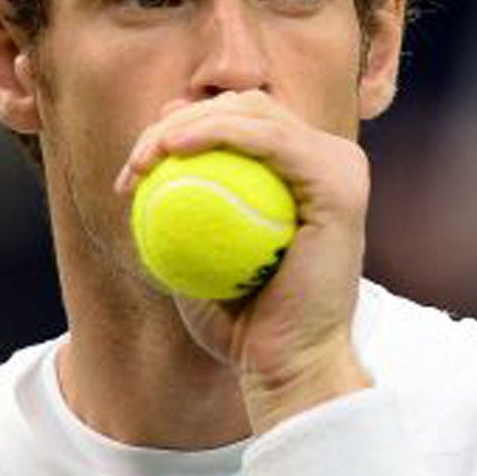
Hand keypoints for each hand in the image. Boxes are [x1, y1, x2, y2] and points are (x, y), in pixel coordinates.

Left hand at [115, 90, 371, 430]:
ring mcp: (341, 168)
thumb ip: (186, 209)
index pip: (239, 123)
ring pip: (253, 112)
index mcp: (304, 173)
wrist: (287, 367)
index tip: (137, 163)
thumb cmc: (244, 326)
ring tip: (144, 158)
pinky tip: (174, 147)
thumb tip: (153, 156)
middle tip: (135, 162)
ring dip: (188, 123)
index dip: (183, 125)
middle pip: (245, 107)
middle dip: (178, 120)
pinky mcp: (341, 183)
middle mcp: (330, 162)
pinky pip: (271, 140)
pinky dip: (219, 132)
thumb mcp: (198, 260)